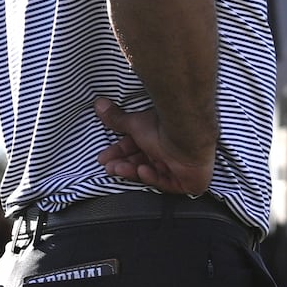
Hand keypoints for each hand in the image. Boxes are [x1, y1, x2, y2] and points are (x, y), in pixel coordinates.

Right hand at [94, 98, 214, 195]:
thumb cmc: (164, 127)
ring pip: (151, 173)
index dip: (119, 154)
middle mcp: (167, 152)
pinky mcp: (186, 180)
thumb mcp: (134, 123)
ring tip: (119, 168)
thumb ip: (117, 119)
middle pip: (141, 162)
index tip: (104, 158)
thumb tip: (99, 104)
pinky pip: (166, 183)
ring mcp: (177, 167)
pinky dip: (152, 176)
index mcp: (156, 139)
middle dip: (122, 165)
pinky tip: (143, 170)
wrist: (187, 134)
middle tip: (109, 166)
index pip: (135, 149)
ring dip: (132, 171)